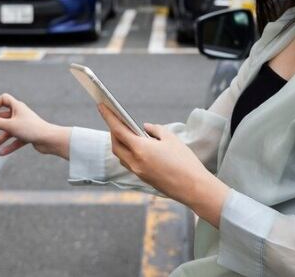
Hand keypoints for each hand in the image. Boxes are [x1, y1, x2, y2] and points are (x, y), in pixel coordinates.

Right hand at [0, 93, 70, 157]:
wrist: (49, 140)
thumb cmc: (33, 129)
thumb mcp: (9, 125)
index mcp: (17, 107)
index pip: (3, 99)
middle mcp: (20, 114)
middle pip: (3, 117)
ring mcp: (24, 125)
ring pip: (8, 131)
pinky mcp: (27, 135)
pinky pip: (15, 140)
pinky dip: (8, 146)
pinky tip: (1, 153)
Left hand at [97, 103, 229, 226]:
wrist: (193, 187)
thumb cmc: (184, 161)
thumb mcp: (171, 139)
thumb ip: (155, 130)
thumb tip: (145, 128)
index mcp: (141, 149)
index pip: (118, 130)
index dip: (109, 117)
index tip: (101, 106)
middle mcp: (135, 162)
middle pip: (116, 144)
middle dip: (114, 130)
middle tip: (116, 119)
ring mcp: (138, 172)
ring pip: (121, 155)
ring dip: (120, 143)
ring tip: (125, 131)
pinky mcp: (143, 178)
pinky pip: (129, 162)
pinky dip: (128, 152)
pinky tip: (136, 146)